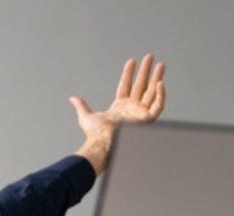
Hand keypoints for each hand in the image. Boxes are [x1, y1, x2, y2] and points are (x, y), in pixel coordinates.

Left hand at [71, 53, 166, 173]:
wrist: (102, 141)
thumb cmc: (95, 134)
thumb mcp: (86, 117)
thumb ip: (81, 105)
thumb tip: (72, 98)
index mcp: (119, 107)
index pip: (126, 86)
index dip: (128, 73)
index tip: (131, 61)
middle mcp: (132, 109)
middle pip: (141, 85)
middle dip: (146, 71)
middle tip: (150, 57)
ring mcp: (140, 113)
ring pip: (152, 92)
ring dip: (157, 77)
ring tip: (160, 64)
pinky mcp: (147, 119)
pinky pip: (158, 105)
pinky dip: (161, 95)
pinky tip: (160, 83)